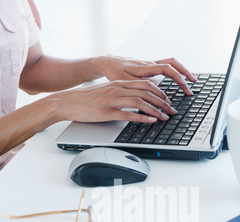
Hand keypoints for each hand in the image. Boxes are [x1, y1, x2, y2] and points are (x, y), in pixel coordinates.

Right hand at [55, 79, 177, 123]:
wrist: (67, 102)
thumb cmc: (86, 99)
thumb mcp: (106, 92)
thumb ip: (122, 93)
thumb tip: (137, 99)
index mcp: (119, 83)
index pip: (145, 84)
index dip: (160, 92)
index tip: (168, 101)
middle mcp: (117, 89)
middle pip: (146, 91)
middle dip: (163, 101)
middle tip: (172, 110)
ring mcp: (112, 100)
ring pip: (140, 102)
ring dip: (156, 110)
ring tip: (165, 117)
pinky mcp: (106, 112)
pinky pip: (128, 114)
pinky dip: (142, 117)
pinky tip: (151, 121)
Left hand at [96, 55, 196, 94]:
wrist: (108, 63)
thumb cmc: (114, 73)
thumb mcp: (124, 81)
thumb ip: (138, 85)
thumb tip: (154, 88)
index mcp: (145, 68)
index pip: (166, 69)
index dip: (177, 77)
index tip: (184, 86)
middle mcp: (150, 64)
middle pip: (173, 63)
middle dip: (185, 72)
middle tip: (193, 83)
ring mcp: (151, 64)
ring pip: (171, 63)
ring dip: (182, 70)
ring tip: (191, 80)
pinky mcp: (150, 66)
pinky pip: (167, 66)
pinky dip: (176, 71)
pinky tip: (180, 78)